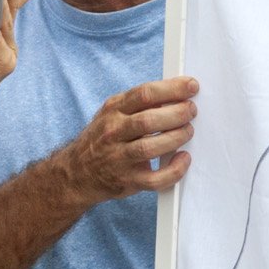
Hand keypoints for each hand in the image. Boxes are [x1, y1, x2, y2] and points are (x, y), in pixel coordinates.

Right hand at [55, 77, 198, 202]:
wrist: (77, 173)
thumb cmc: (103, 138)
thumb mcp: (113, 113)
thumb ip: (139, 104)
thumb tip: (176, 94)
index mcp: (113, 110)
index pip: (144, 94)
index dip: (172, 89)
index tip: (191, 86)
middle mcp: (113, 133)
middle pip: (148, 120)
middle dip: (177, 113)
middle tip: (191, 110)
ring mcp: (119, 159)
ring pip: (150, 148)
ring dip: (176, 137)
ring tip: (188, 131)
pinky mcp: (128, 181)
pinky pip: (154, 179)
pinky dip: (174, 170)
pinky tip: (183, 159)